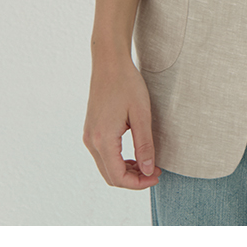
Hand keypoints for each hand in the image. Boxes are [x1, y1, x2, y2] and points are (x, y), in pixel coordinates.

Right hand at [83, 55, 161, 188]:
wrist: (109, 62)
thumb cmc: (127, 84)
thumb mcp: (141, 114)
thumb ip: (144, 145)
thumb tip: (147, 171)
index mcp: (103, 139)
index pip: (118, 177)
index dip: (138, 183)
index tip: (157, 175)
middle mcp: (91, 141)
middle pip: (110, 176)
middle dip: (133, 180)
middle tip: (155, 171)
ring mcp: (89, 136)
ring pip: (106, 168)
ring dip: (126, 172)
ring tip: (148, 164)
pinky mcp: (91, 130)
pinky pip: (103, 156)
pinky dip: (119, 161)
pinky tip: (135, 156)